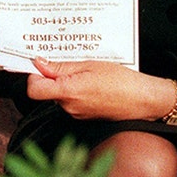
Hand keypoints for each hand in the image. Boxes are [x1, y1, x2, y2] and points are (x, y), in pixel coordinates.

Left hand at [27, 57, 172, 121]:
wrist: (143, 100)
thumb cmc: (121, 81)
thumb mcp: (90, 65)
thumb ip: (61, 67)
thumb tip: (39, 63)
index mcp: (69, 93)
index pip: (33, 89)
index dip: (33, 75)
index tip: (41, 63)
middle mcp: (69, 107)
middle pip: (46, 90)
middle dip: (52, 75)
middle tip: (68, 61)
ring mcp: (76, 114)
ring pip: (59, 95)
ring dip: (66, 82)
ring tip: (85, 71)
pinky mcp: (83, 116)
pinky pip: (71, 100)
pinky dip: (75, 90)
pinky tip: (91, 82)